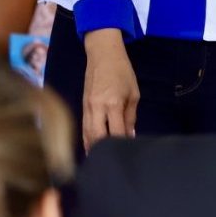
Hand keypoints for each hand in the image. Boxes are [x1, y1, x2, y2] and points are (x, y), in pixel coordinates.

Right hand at [81, 29, 139, 149]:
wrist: (102, 54)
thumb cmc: (122, 72)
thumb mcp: (133, 94)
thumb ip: (131, 117)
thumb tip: (129, 136)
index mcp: (112, 104)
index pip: (116, 133)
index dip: (121, 144)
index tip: (128, 152)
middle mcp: (96, 108)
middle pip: (97, 138)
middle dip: (104, 151)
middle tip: (113, 162)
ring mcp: (87, 108)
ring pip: (87, 135)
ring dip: (93, 148)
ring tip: (100, 161)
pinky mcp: (82, 106)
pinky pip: (83, 128)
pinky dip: (87, 139)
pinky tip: (91, 149)